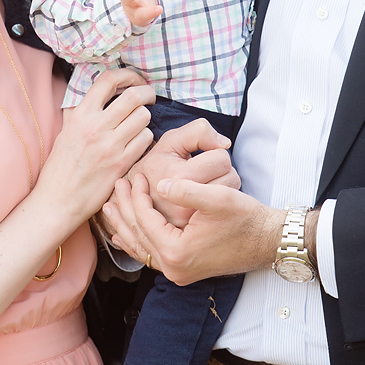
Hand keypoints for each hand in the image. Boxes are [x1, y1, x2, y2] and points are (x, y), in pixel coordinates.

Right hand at [34, 68, 154, 226]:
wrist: (58, 200)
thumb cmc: (60, 166)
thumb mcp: (65, 131)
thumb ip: (80, 110)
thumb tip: (95, 90)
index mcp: (80, 115)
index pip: (108, 80)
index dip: (127, 74)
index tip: (135, 80)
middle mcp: (95, 127)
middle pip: (134, 96)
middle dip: (146, 93)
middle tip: (148, 98)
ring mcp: (110, 146)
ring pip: (144, 117)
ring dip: (145, 118)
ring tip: (138, 124)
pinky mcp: (121, 163)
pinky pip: (146, 140)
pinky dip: (145, 138)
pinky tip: (137, 142)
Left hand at [103, 173, 284, 284]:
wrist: (266, 240)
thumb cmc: (246, 219)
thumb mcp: (218, 198)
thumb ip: (186, 190)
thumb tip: (160, 184)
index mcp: (177, 252)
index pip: (145, 220)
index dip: (137, 195)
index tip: (135, 175)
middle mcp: (174, 268)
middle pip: (138, 235)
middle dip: (124, 209)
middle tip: (116, 186)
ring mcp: (177, 272)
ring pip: (141, 247)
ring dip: (125, 225)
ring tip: (110, 208)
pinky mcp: (183, 270)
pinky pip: (151, 255)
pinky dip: (137, 242)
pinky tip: (124, 235)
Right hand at [110, 118, 239, 232]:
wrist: (134, 197)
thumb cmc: (156, 165)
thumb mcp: (171, 140)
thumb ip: (199, 131)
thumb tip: (224, 144)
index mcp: (179, 177)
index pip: (222, 159)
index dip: (214, 153)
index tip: (201, 158)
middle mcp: (184, 203)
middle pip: (231, 178)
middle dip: (221, 171)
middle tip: (203, 172)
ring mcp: (189, 222)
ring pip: (230, 196)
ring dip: (222, 187)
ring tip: (201, 184)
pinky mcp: (192, 233)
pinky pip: (223, 212)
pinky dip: (217, 203)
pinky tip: (202, 199)